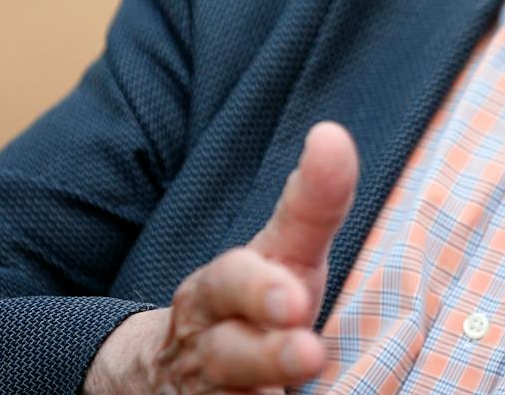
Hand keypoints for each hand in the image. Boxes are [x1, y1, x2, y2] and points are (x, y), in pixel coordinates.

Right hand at [83, 121, 358, 393]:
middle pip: (228, 343)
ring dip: (262, 384)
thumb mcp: (283, 252)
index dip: (262, 284)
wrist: (171, 373)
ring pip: (226, 390)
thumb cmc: (254, 303)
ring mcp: (206, 387)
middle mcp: (210, 335)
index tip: (295, 288)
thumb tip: (332, 135)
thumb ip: (313, 202)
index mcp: (227, 286)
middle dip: (265, 338)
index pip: (238, 276)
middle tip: (308, 348)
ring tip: (301, 373)